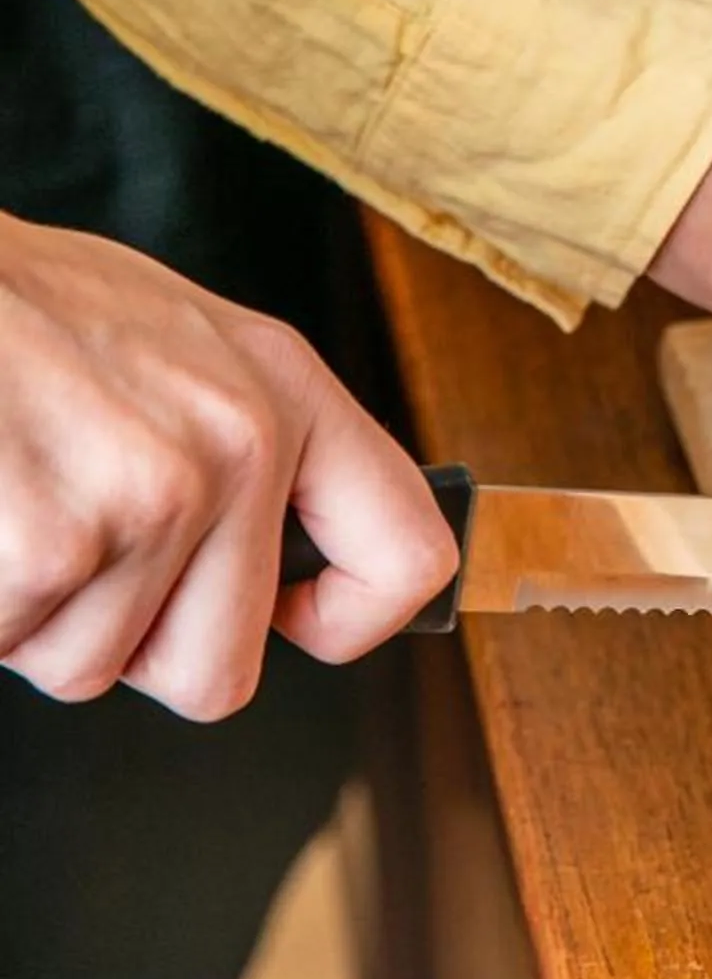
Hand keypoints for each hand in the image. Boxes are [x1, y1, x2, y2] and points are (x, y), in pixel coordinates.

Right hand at [0, 215, 454, 721]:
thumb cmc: (29, 309)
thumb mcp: (179, 338)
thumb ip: (237, 437)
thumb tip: (265, 555)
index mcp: (285, 388)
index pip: (406, 551)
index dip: (351, 618)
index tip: (291, 618)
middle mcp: (240, 442)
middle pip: (218, 669)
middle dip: (133, 644)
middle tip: (80, 548)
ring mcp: (153, 493)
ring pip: (94, 667)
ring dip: (41, 614)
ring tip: (21, 499)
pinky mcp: (54, 543)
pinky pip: (15, 644)